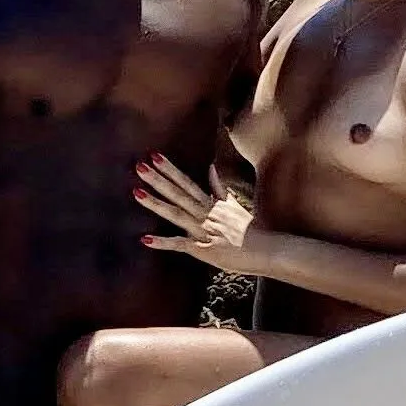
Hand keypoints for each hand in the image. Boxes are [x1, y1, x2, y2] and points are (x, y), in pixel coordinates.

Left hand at [134, 153, 262, 275]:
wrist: (268, 250)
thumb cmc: (252, 231)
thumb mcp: (234, 206)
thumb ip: (220, 189)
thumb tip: (211, 168)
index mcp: (211, 204)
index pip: (187, 183)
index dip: (170, 170)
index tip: (154, 156)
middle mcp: (206, 214)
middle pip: (178, 193)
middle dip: (158, 179)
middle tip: (139, 165)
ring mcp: (204, 230)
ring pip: (176, 214)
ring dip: (156, 203)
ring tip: (136, 192)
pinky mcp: (204, 250)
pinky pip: (180, 245)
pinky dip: (163, 242)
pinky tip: (145, 239)